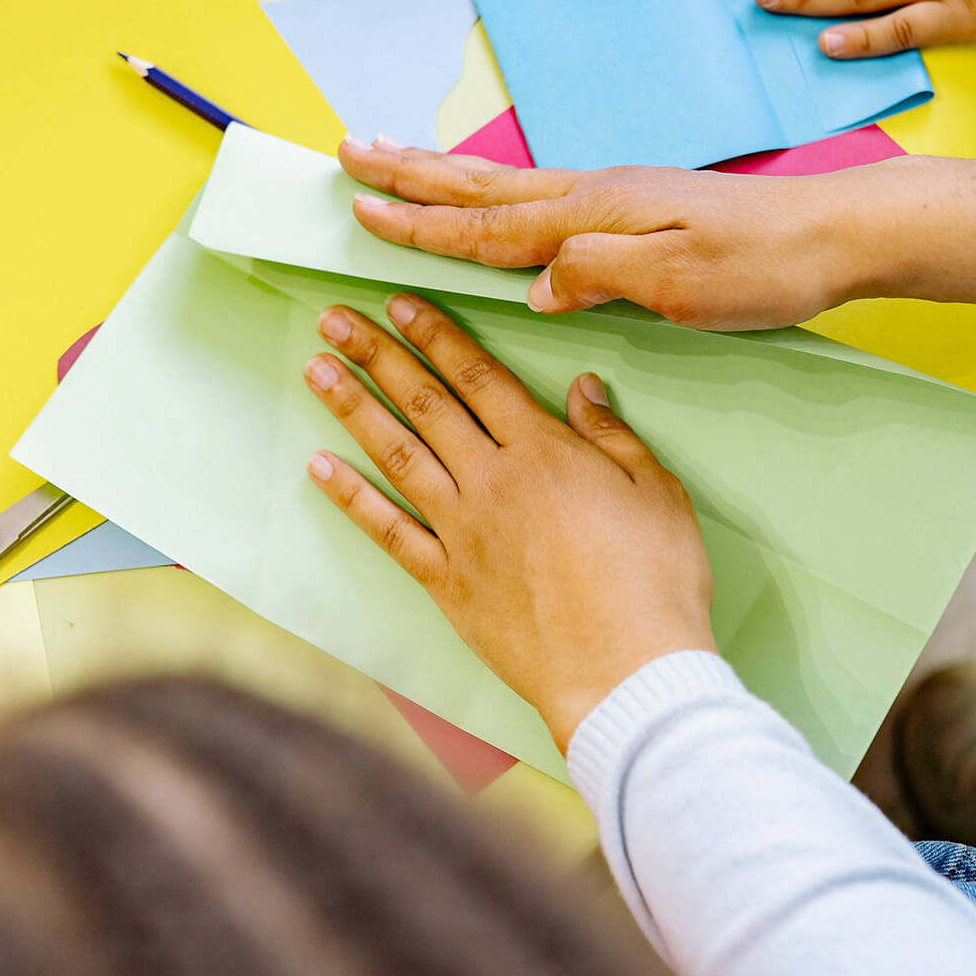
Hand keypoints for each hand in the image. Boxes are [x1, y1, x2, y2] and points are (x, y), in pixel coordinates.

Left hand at [301, 293, 715, 747]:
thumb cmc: (655, 583)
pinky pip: (389, 532)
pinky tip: (321, 468)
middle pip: (426, 403)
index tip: (400, 305)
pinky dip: (351, 498)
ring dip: (353, 408)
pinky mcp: (448, 584)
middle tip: (335, 320)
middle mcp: (492, 482)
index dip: (436, 335)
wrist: (625, 670)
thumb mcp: (658, 492)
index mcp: (544, 452)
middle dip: (378, 354)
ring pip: (397, 455)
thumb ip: (613, 437)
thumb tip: (584, 388)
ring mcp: (463, 533)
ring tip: (317, 370)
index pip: (478, 376)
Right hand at [341, 137, 975, 329]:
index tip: (362, 211)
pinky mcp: (635, 211)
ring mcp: (615, 200)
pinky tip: (490, 200)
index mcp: (596, 215)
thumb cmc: (763, 265)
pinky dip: (495, 197)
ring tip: (394, 161)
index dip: (422, 224)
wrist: (833, 236)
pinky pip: (540, 200)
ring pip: (508, 189)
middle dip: (413, 178)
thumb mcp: (679, 282)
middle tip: (350, 155)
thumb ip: (598, 275)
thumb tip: (531, 285)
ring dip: (444, 178)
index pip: (489, 225)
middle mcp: (596, 197)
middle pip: (484, 189)